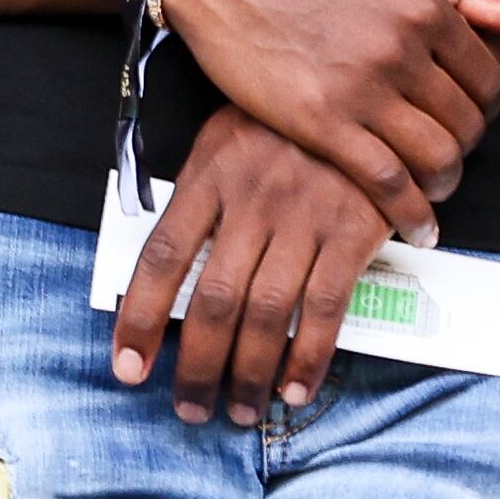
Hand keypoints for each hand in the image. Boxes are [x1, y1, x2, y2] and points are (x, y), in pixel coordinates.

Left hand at [111, 108, 397, 428]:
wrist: (371, 86)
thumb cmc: (288, 123)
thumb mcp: (228, 138)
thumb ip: (200, 199)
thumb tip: (164, 277)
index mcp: (211, 172)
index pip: (161, 256)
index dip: (139, 319)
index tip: (128, 367)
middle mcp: (252, 196)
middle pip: (212, 299)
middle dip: (196, 366)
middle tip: (189, 409)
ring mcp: (305, 214)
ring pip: (266, 313)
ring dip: (248, 375)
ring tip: (240, 412)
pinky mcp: (354, 229)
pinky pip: (325, 307)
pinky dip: (308, 357)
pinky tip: (294, 388)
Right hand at [151, 0, 499, 242]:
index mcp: (424, 5)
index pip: (487, 76)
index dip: (485, 105)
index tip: (469, 115)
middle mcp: (402, 48)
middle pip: (466, 122)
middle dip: (465, 145)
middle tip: (448, 152)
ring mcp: (362, 88)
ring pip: (435, 157)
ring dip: (444, 183)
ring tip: (434, 190)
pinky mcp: (319, 122)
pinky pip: (385, 182)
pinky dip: (410, 214)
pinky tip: (416, 229)